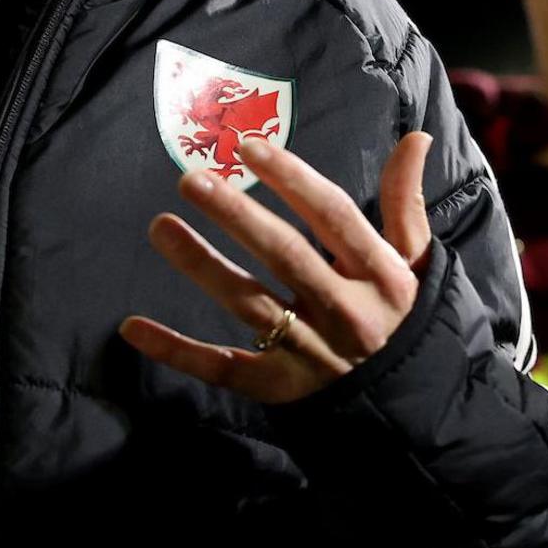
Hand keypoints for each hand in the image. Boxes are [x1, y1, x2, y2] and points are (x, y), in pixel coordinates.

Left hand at [120, 131, 432, 403]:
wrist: (412, 408)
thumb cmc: (399, 317)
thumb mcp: (413, 262)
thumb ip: (405, 202)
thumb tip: (414, 139)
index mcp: (381, 276)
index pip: (334, 217)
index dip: (293, 180)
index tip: (249, 146)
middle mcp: (347, 313)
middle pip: (286, 256)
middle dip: (237, 215)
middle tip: (191, 179)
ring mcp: (311, 354)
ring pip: (250, 305)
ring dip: (201, 265)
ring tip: (160, 227)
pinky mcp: (280, 388)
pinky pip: (223, 368)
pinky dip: (177, 352)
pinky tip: (132, 327)